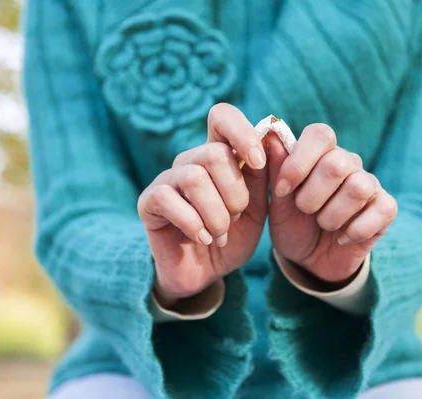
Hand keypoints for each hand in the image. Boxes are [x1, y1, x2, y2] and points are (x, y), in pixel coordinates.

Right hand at [138, 104, 267, 302]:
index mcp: (218, 156)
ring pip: (194, 178)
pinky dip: (194, 224)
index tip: (258, 164)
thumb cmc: (232, 237)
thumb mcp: (259, 208)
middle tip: (235, 218)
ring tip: (220, 234)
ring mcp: (167, 180)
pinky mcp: (149, 202)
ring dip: (216, 214)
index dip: (242, 133)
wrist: (206, 274)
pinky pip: (170, 200)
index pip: (222, 117)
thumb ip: (265, 174)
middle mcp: (190, 161)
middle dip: (235, 194)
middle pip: (214, 153)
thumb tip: (273, 134)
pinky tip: (203, 239)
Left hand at [267, 124, 397, 283]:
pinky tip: (342, 237)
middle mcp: (349, 163)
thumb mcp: (278, 200)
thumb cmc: (293, 223)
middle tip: (304, 210)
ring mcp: (370, 184)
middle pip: (336, 164)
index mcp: (321, 153)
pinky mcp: (386, 208)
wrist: (309, 260)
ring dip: (332, 215)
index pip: (320, 135)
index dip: (298, 162)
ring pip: (358, 188)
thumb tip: (272, 134)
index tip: (281, 190)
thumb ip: (276, 168)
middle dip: (311, 196)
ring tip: (323, 224)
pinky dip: (356, 230)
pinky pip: (382, 210)